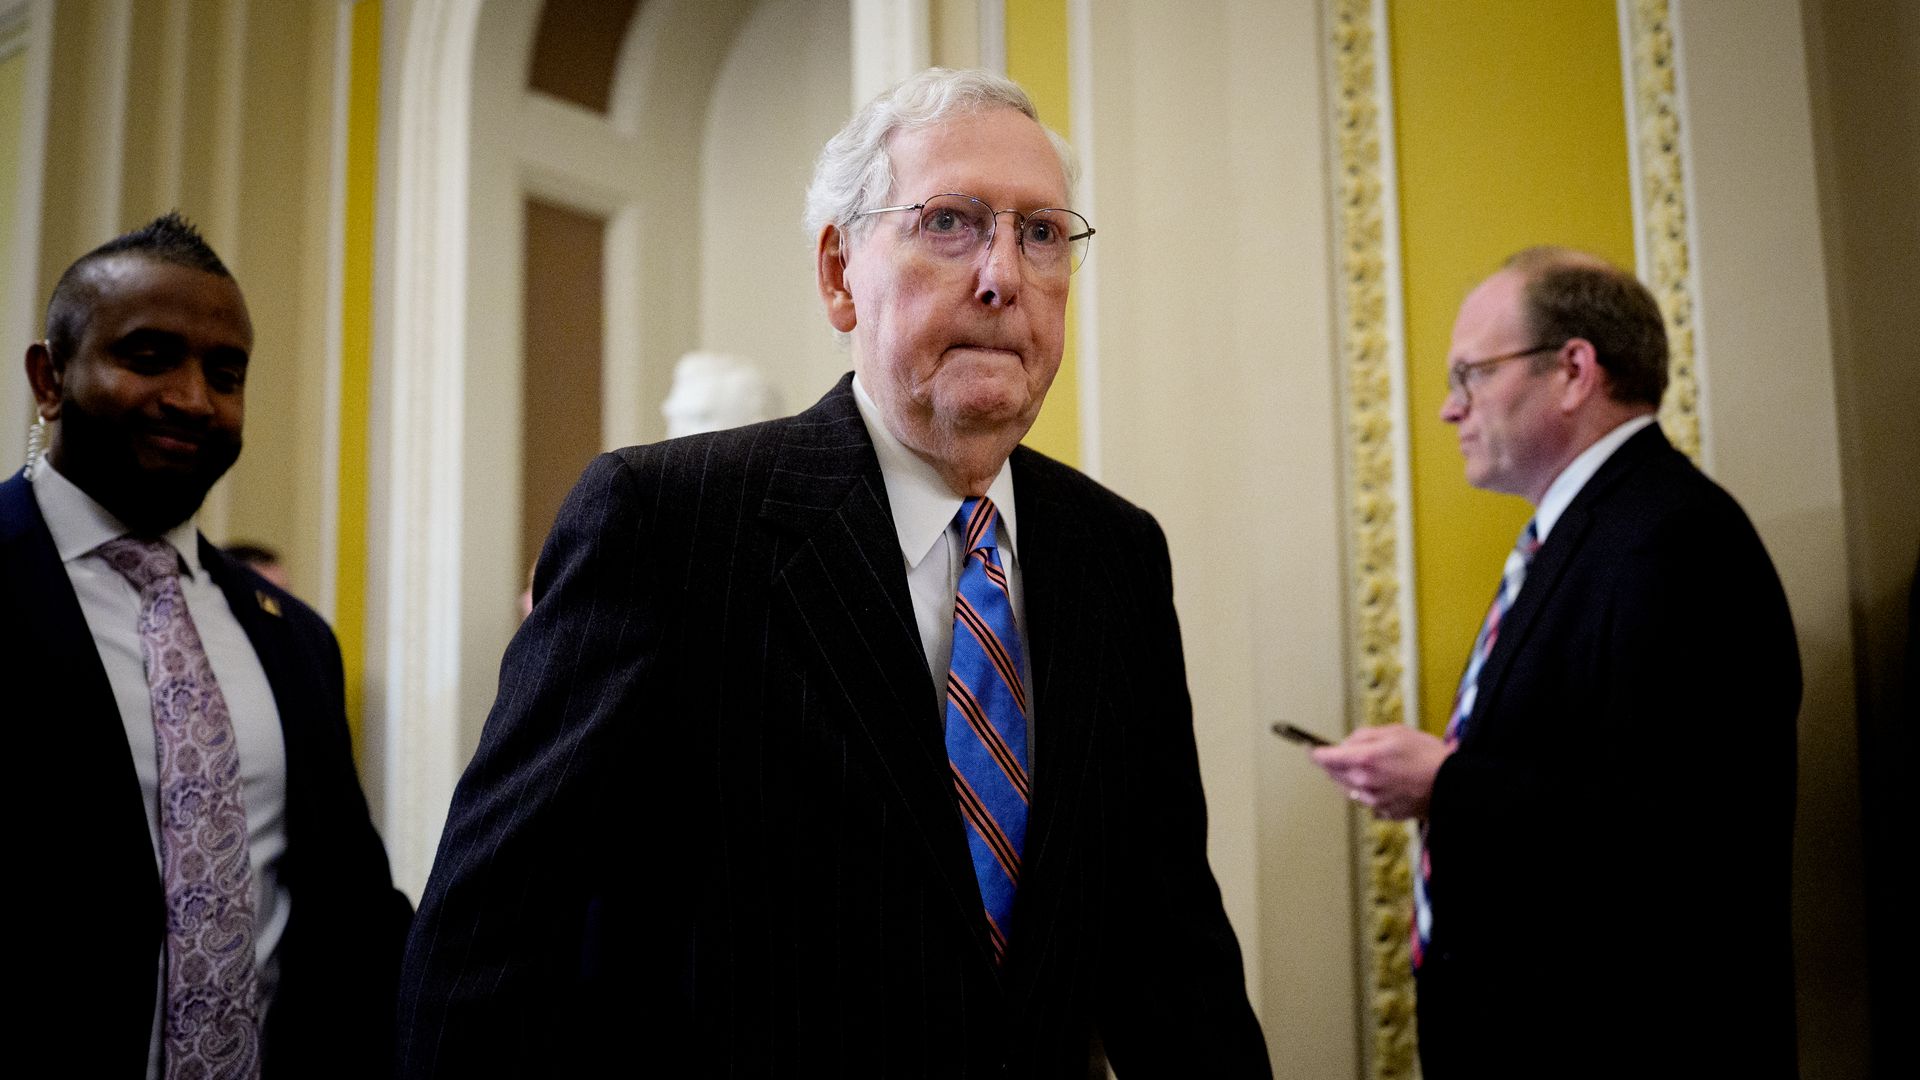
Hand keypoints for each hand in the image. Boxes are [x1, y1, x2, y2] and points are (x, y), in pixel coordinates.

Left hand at [1309, 725, 1454, 819]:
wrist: (1451, 785)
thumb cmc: (1427, 755)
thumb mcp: (1395, 732)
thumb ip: (1364, 736)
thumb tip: (1346, 743)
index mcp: (1364, 760)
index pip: (1326, 758)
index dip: (1315, 752)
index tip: (1310, 749)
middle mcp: (1364, 783)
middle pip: (1333, 775)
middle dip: (1333, 764)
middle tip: (1341, 755)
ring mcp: (1373, 800)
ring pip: (1348, 790)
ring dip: (1349, 778)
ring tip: (1369, 768)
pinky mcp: (1384, 812)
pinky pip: (1366, 801)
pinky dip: (1368, 791)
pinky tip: (1384, 783)